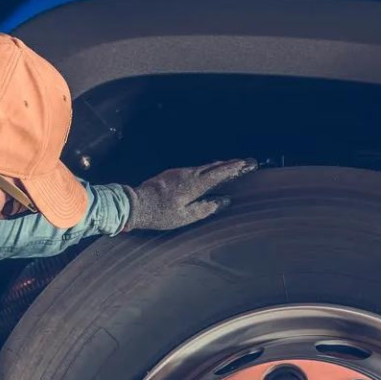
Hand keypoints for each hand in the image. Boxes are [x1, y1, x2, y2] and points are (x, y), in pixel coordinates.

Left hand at [120, 159, 256, 231]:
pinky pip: (193, 169)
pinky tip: (207, 173)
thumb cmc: (160, 214)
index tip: (246, 164)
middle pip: (212, 166)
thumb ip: (205, 208)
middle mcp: (187, 174)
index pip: (218, 173)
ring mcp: (178, 172)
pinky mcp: (170, 174)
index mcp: (193, 184)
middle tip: (243, 163)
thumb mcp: (185, 217)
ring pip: (202, 167)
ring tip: (229, 167)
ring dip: (217, 166)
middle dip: (228, 164)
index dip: (233, 168)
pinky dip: (205, 169)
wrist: (134, 204)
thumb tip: (223, 201)